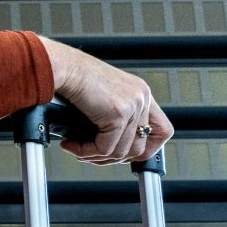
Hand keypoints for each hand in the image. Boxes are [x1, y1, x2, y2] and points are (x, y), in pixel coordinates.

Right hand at [40, 39, 172, 164]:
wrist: (64, 67)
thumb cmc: (75, 78)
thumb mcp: (104, 97)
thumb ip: (116, 117)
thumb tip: (112, 146)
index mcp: (141, 93)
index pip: (162, 131)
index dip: (147, 149)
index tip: (126, 155)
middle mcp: (141, 98)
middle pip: (140, 147)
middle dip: (114, 158)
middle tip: (93, 155)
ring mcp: (133, 106)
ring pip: (121, 152)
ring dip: (96, 157)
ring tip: (78, 150)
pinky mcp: (118, 114)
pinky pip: (105, 148)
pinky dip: (86, 151)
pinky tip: (73, 145)